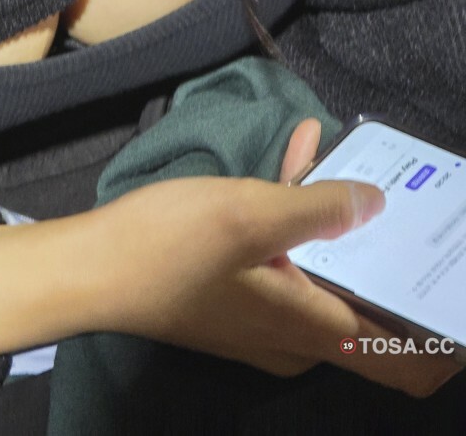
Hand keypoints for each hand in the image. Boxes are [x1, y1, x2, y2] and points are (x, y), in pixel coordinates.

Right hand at [90, 119, 460, 396]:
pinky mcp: (234, 297)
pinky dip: (294, 220)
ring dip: (337, 223)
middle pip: (370, 308)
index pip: (409, 360)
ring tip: (344, 162)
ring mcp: (261, 319)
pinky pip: (285, 261)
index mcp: (313, 329)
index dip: (442, 328)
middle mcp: (295, 336)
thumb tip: (376, 204)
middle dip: (388, 252)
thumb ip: (323, 207)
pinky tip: (293, 159)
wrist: (90, 268)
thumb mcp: (252, 213)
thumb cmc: (169, 247)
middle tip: (400, 202)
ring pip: (325, 274)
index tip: (443, 272)